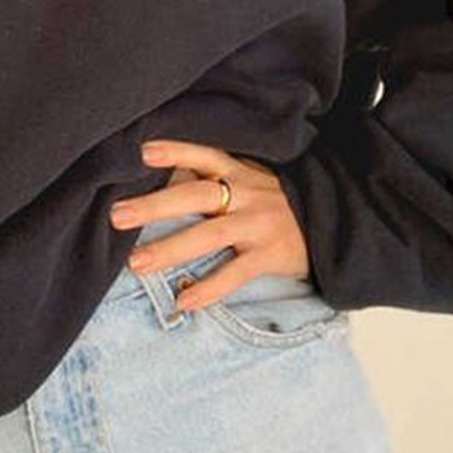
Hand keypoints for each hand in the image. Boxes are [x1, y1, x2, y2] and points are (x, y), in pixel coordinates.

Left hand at [109, 139, 310, 310]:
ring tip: (136, 263)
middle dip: (154, 206)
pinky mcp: (271, 256)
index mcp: (240, 173)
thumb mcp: (251, 181)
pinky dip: (208, 289)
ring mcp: (258, 226)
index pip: (204, 156)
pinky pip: (235, 274)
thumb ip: (214, 179)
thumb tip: (165, 177)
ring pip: (209, 236)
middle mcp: (247, 195)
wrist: (336, 223)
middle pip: (196, 196)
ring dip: (170, 250)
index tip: (142, 152)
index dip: (175, 151)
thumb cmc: (278, 202)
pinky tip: (183, 301)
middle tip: (116, 216)